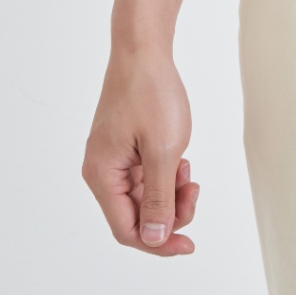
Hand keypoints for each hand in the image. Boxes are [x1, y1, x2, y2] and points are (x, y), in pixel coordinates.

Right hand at [82, 49, 199, 255]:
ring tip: (188, 170)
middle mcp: (101, 171)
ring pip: (143, 197)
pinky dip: (165, 175)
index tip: (189, 244)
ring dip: (170, 193)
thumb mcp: (163, 151)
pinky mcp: (123, 148)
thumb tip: (154, 239)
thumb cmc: (151, 93)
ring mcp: (111, 159)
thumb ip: (159, 199)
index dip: (158, 243)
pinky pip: (144, 177)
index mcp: (102, 176)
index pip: (127, 230)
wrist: (144, 50)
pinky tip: (182, 160)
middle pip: (136, 216)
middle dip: (169, 212)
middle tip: (194, 191)